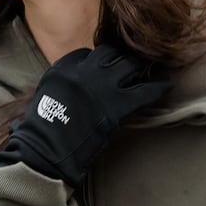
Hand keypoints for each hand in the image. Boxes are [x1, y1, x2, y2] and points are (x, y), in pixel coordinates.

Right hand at [0, 46, 170, 188]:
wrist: (44, 152)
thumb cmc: (39, 133)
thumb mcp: (44, 99)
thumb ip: (59, 87)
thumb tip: (69, 90)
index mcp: (62, 69)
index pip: (85, 54)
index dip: (96, 61)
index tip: (103, 68)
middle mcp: (82, 72)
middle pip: (110, 53)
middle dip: (121, 57)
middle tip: (132, 64)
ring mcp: (101, 86)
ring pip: (129, 64)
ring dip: (140, 67)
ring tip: (151, 69)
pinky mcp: (116, 105)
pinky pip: (145, 91)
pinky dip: (158, 88)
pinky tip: (165, 86)